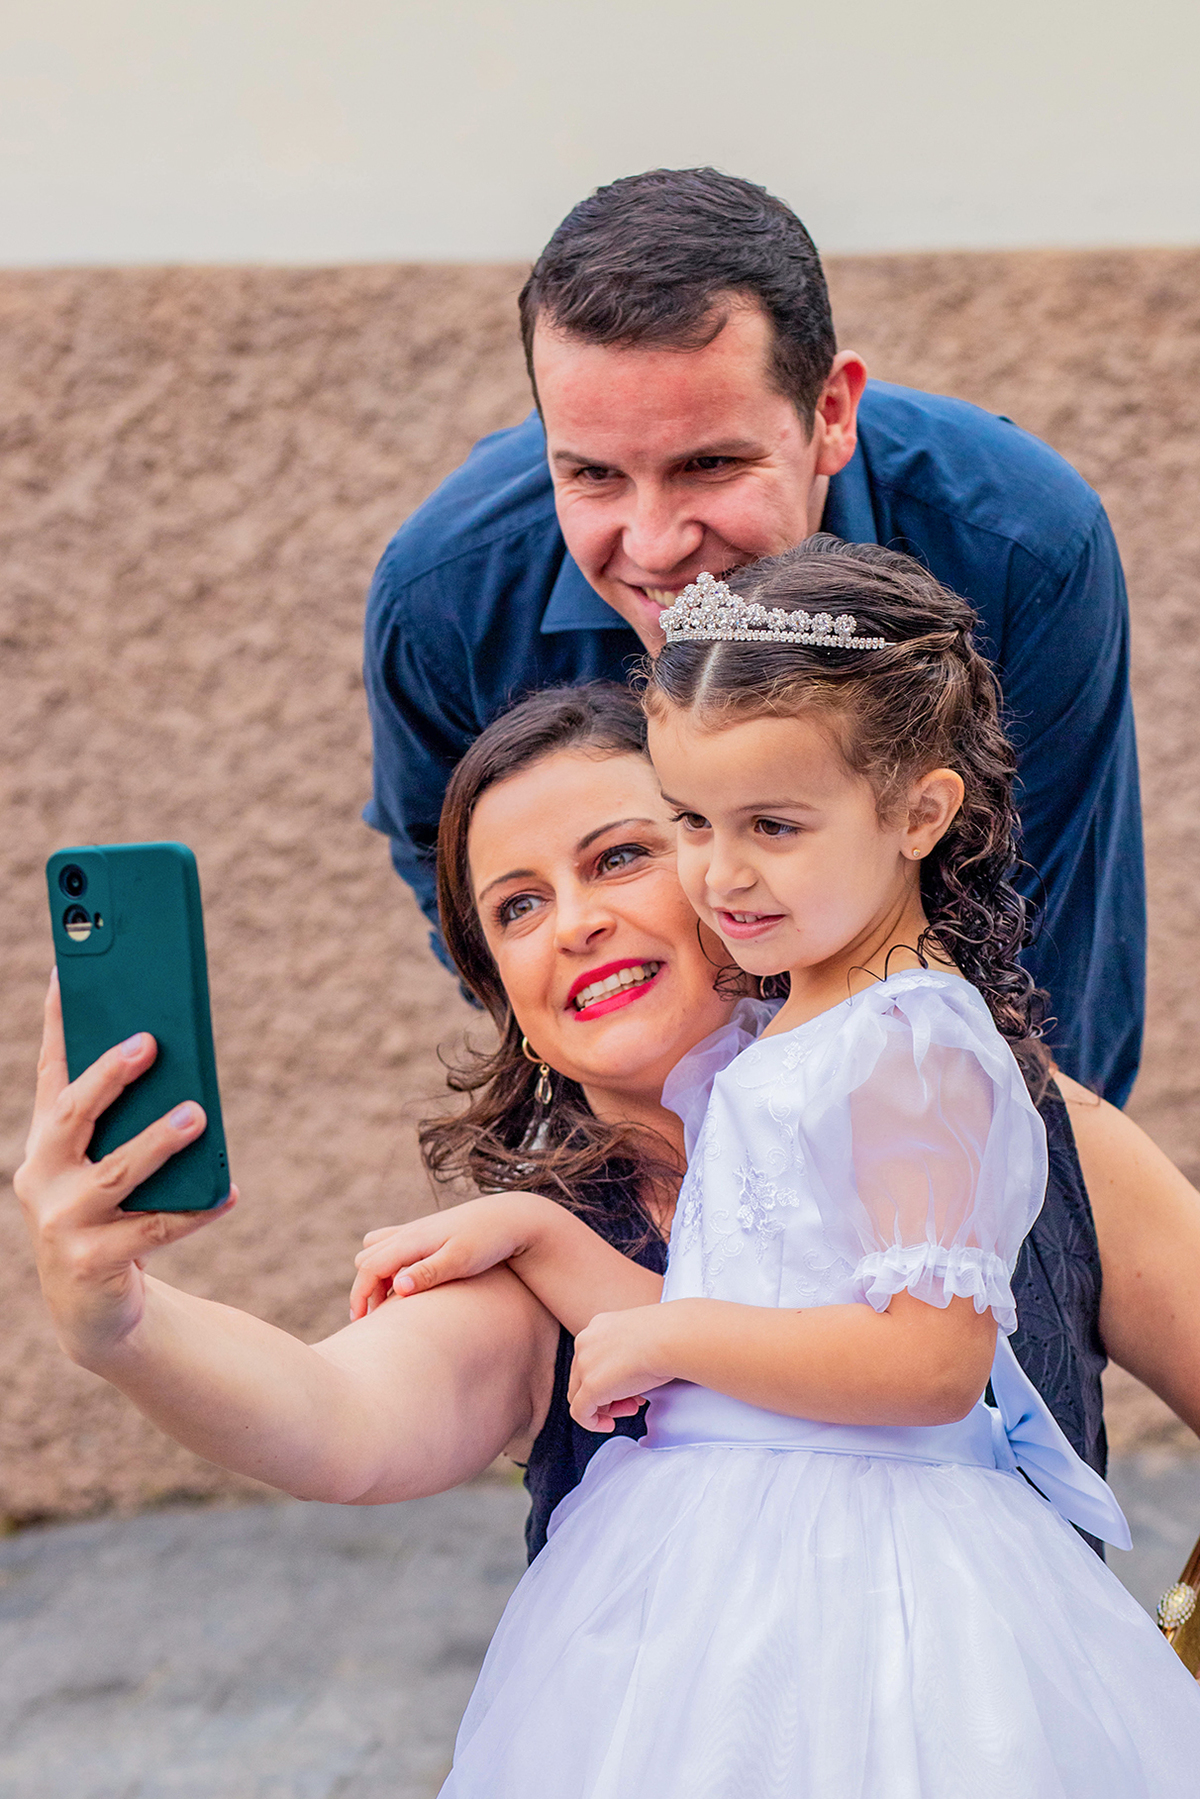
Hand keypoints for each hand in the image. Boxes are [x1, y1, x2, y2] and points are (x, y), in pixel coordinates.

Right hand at [14, 972, 234, 1364]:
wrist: (92, 1308)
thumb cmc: (108, 1214)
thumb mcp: (102, 1161)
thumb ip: (124, 1116)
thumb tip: (170, 1050)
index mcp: (45, 1143)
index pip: (51, 1073)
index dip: (59, 1024)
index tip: (69, 973)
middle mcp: (42, 1178)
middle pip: (73, 1117)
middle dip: (108, 1077)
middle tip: (148, 1043)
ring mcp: (62, 1223)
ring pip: (116, 1173)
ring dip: (158, 1141)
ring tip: (198, 1113)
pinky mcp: (94, 1262)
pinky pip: (154, 1230)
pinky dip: (195, 1210)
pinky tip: (228, 1191)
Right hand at [350, 1193, 549, 1319]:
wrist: (513, 1217)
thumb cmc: (488, 1241)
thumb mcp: (459, 1261)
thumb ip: (426, 1274)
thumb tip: (395, 1288)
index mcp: (412, 1239)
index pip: (370, 1267)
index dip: (360, 1296)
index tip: (361, 1324)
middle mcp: (410, 1232)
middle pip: (367, 1258)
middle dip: (365, 1287)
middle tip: (375, 1318)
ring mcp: (419, 1230)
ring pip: (378, 1248)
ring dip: (377, 1274)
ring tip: (391, 1303)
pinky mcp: (430, 1232)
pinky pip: (394, 1245)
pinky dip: (390, 1265)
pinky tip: (409, 1284)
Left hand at [567, 1303, 676, 1432]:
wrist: (671, 1337)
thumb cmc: (669, 1335)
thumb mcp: (643, 1338)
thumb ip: (631, 1352)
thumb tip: (633, 1375)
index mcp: (599, 1326)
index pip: (594, 1357)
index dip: (612, 1377)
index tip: (634, 1386)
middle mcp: (585, 1341)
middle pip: (584, 1377)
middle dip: (609, 1393)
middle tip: (633, 1401)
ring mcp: (585, 1364)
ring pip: (581, 1394)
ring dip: (604, 1407)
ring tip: (631, 1409)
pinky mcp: (590, 1386)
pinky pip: (580, 1412)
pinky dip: (592, 1423)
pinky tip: (610, 1425)